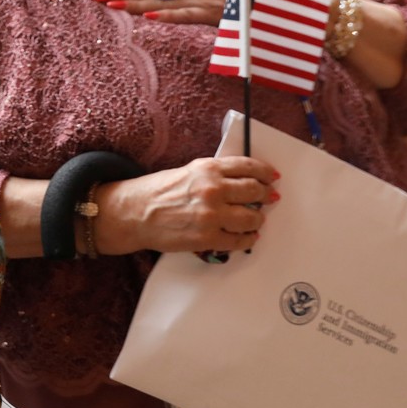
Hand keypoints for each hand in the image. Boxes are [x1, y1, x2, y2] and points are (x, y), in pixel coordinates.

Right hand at [96, 156, 279, 255]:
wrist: (134, 213)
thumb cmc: (156, 192)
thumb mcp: (187, 172)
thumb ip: (214, 175)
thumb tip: (241, 183)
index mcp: (208, 169)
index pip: (248, 167)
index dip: (265, 172)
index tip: (272, 177)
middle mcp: (213, 190)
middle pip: (255, 191)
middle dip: (265, 195)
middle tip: (269, 199)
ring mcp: (212, 215)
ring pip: (252, 217)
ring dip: (258, 219)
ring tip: (256, 219)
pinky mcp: (208, 237)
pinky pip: (240, 240)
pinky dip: (247, 239)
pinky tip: (247, 236)